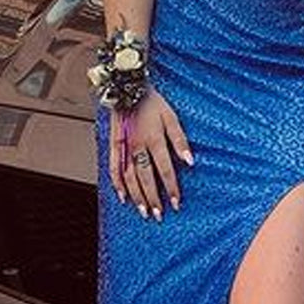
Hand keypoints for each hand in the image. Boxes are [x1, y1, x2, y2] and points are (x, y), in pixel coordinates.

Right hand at [109, 87, 193, 218]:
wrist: (126, 87)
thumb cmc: (152, 102)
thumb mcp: (172, 117)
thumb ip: (180, 140)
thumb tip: (190, 162)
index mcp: (154, 139)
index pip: (165, 170)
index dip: (171, 188)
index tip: (176, 203)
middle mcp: (137, 146)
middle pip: (146, 178)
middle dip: (153, 198)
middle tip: (159, 215)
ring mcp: (123, 147)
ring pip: (130, 178)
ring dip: (137, 196)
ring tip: (144, 212)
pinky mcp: (114, 145)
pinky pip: (113, 168)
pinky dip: (117, 184)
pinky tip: (122, 197)